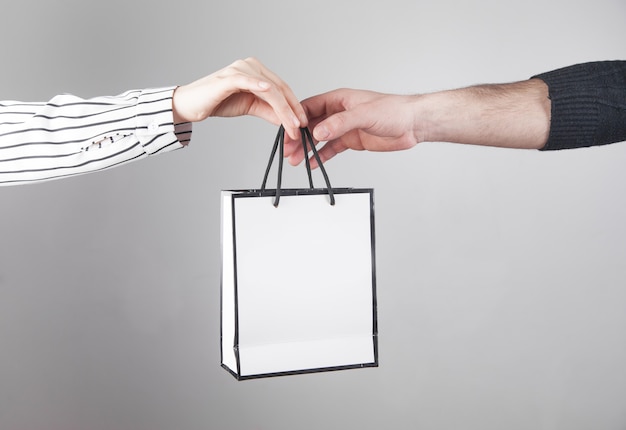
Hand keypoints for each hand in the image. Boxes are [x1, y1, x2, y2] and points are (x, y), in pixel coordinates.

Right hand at [172, 57, 306, 139]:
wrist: (191, 105)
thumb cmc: (218, 102)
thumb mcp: (250, 107)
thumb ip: (268, 111)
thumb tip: (286, 120)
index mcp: (257, 71)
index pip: (282, 88)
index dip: (294, 106)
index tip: (302, 123)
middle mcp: (251, 66)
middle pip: (279, 88)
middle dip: (291, 110)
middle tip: (300, 127)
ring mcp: (240, 69)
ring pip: (269, 89)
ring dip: (282, 108)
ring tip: (290, 125)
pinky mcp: (228, 77)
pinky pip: (247, 81)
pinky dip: (259, 86)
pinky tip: (270, 93)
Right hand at [284, 89, 419, 165]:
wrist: (413, 124)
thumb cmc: (393, 110)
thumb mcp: (364, 114)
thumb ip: (340, 123)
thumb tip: (319, 131)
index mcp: (338, 99)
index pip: (309, 108)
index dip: (296, 120)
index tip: (289, 133)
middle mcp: (338, 112)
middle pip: (311, 125)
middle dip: (298, 138)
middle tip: (288, 151)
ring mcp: (344, 127)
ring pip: (319, 138)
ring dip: (306, 149)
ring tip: (295, 160)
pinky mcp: (351, 140)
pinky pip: (331, 149)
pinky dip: (321, 156)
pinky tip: (312, 163)